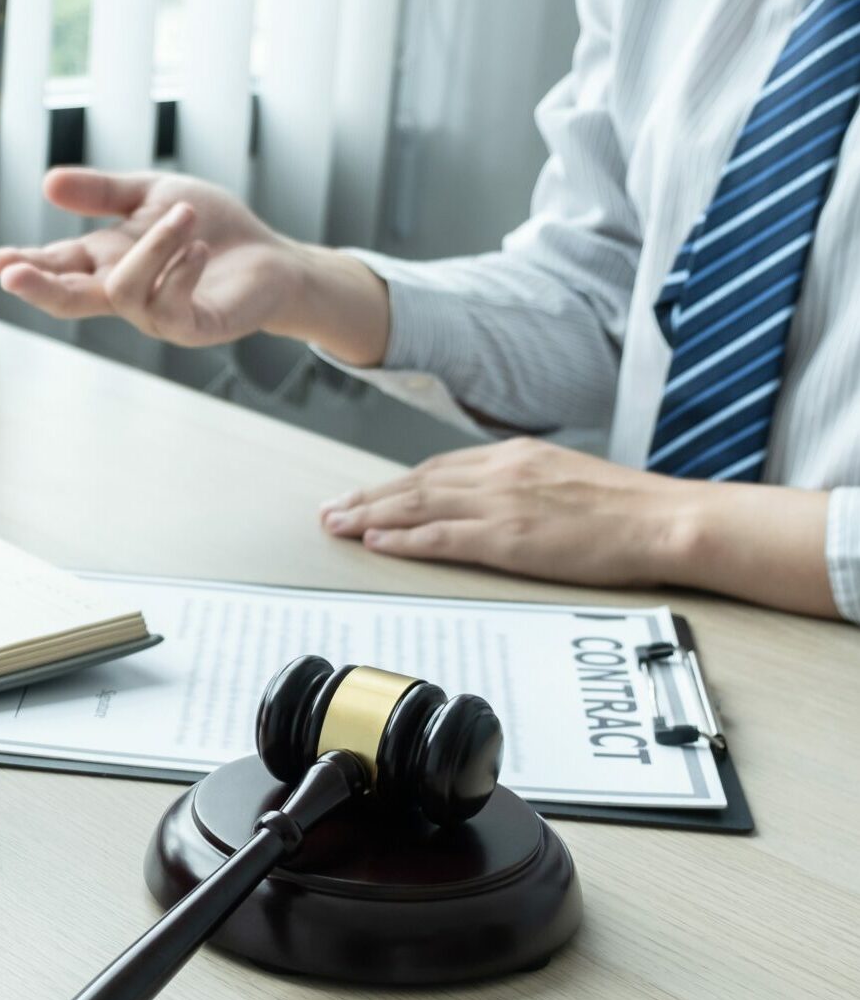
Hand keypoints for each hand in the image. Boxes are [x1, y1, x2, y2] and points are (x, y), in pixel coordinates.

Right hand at [0, 168, 391, 363]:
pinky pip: (170, 306)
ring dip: (154, 245)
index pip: (56, 266)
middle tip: (11, 273)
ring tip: (185, 215)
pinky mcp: (192, 328)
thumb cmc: (211, 227)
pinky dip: (182, 269)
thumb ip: (103, 193)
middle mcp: (124, 293)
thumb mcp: (152, 195)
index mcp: (107, 261)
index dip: (24, 265)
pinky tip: (199, 247)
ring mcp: (155, 315)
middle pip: (68, 299)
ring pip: (125, 289)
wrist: (271, 257)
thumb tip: (46, 181)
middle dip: (39, 286)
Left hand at [319, 439, 694, 584]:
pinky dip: (404, 539)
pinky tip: (377, 542)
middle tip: (331, 511)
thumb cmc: (630, 508)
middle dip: (368, 498)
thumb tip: (500, 500)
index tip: (368, 495)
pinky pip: (441, 537)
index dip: (396, 484)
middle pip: (416, 483)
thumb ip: (526, 484)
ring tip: (338, 526)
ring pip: (418, 506)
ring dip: (371, 517)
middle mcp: (500, 472)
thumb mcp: (569, 479)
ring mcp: (501, 503)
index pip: (439, 468)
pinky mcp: (508, 537)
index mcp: (515, 456)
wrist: (667, 520)